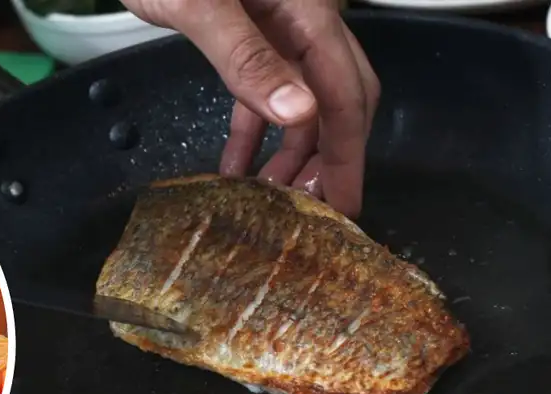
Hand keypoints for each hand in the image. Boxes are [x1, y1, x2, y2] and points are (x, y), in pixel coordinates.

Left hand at [119, 0, 378, 216]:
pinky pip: (263, 87)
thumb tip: (300, 114)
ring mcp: (278, 24)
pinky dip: (253, 129)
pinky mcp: (248, 30)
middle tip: (317, 215)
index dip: (349, 156)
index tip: (346, 208)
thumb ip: (247, 58)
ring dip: (292, 150)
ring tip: (272, 200)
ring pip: (303, 98)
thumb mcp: (201, 4)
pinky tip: (236, 166)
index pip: (346, 94)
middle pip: (339, 97)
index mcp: (306, 10)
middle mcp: (303, 19)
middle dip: (330, 159)